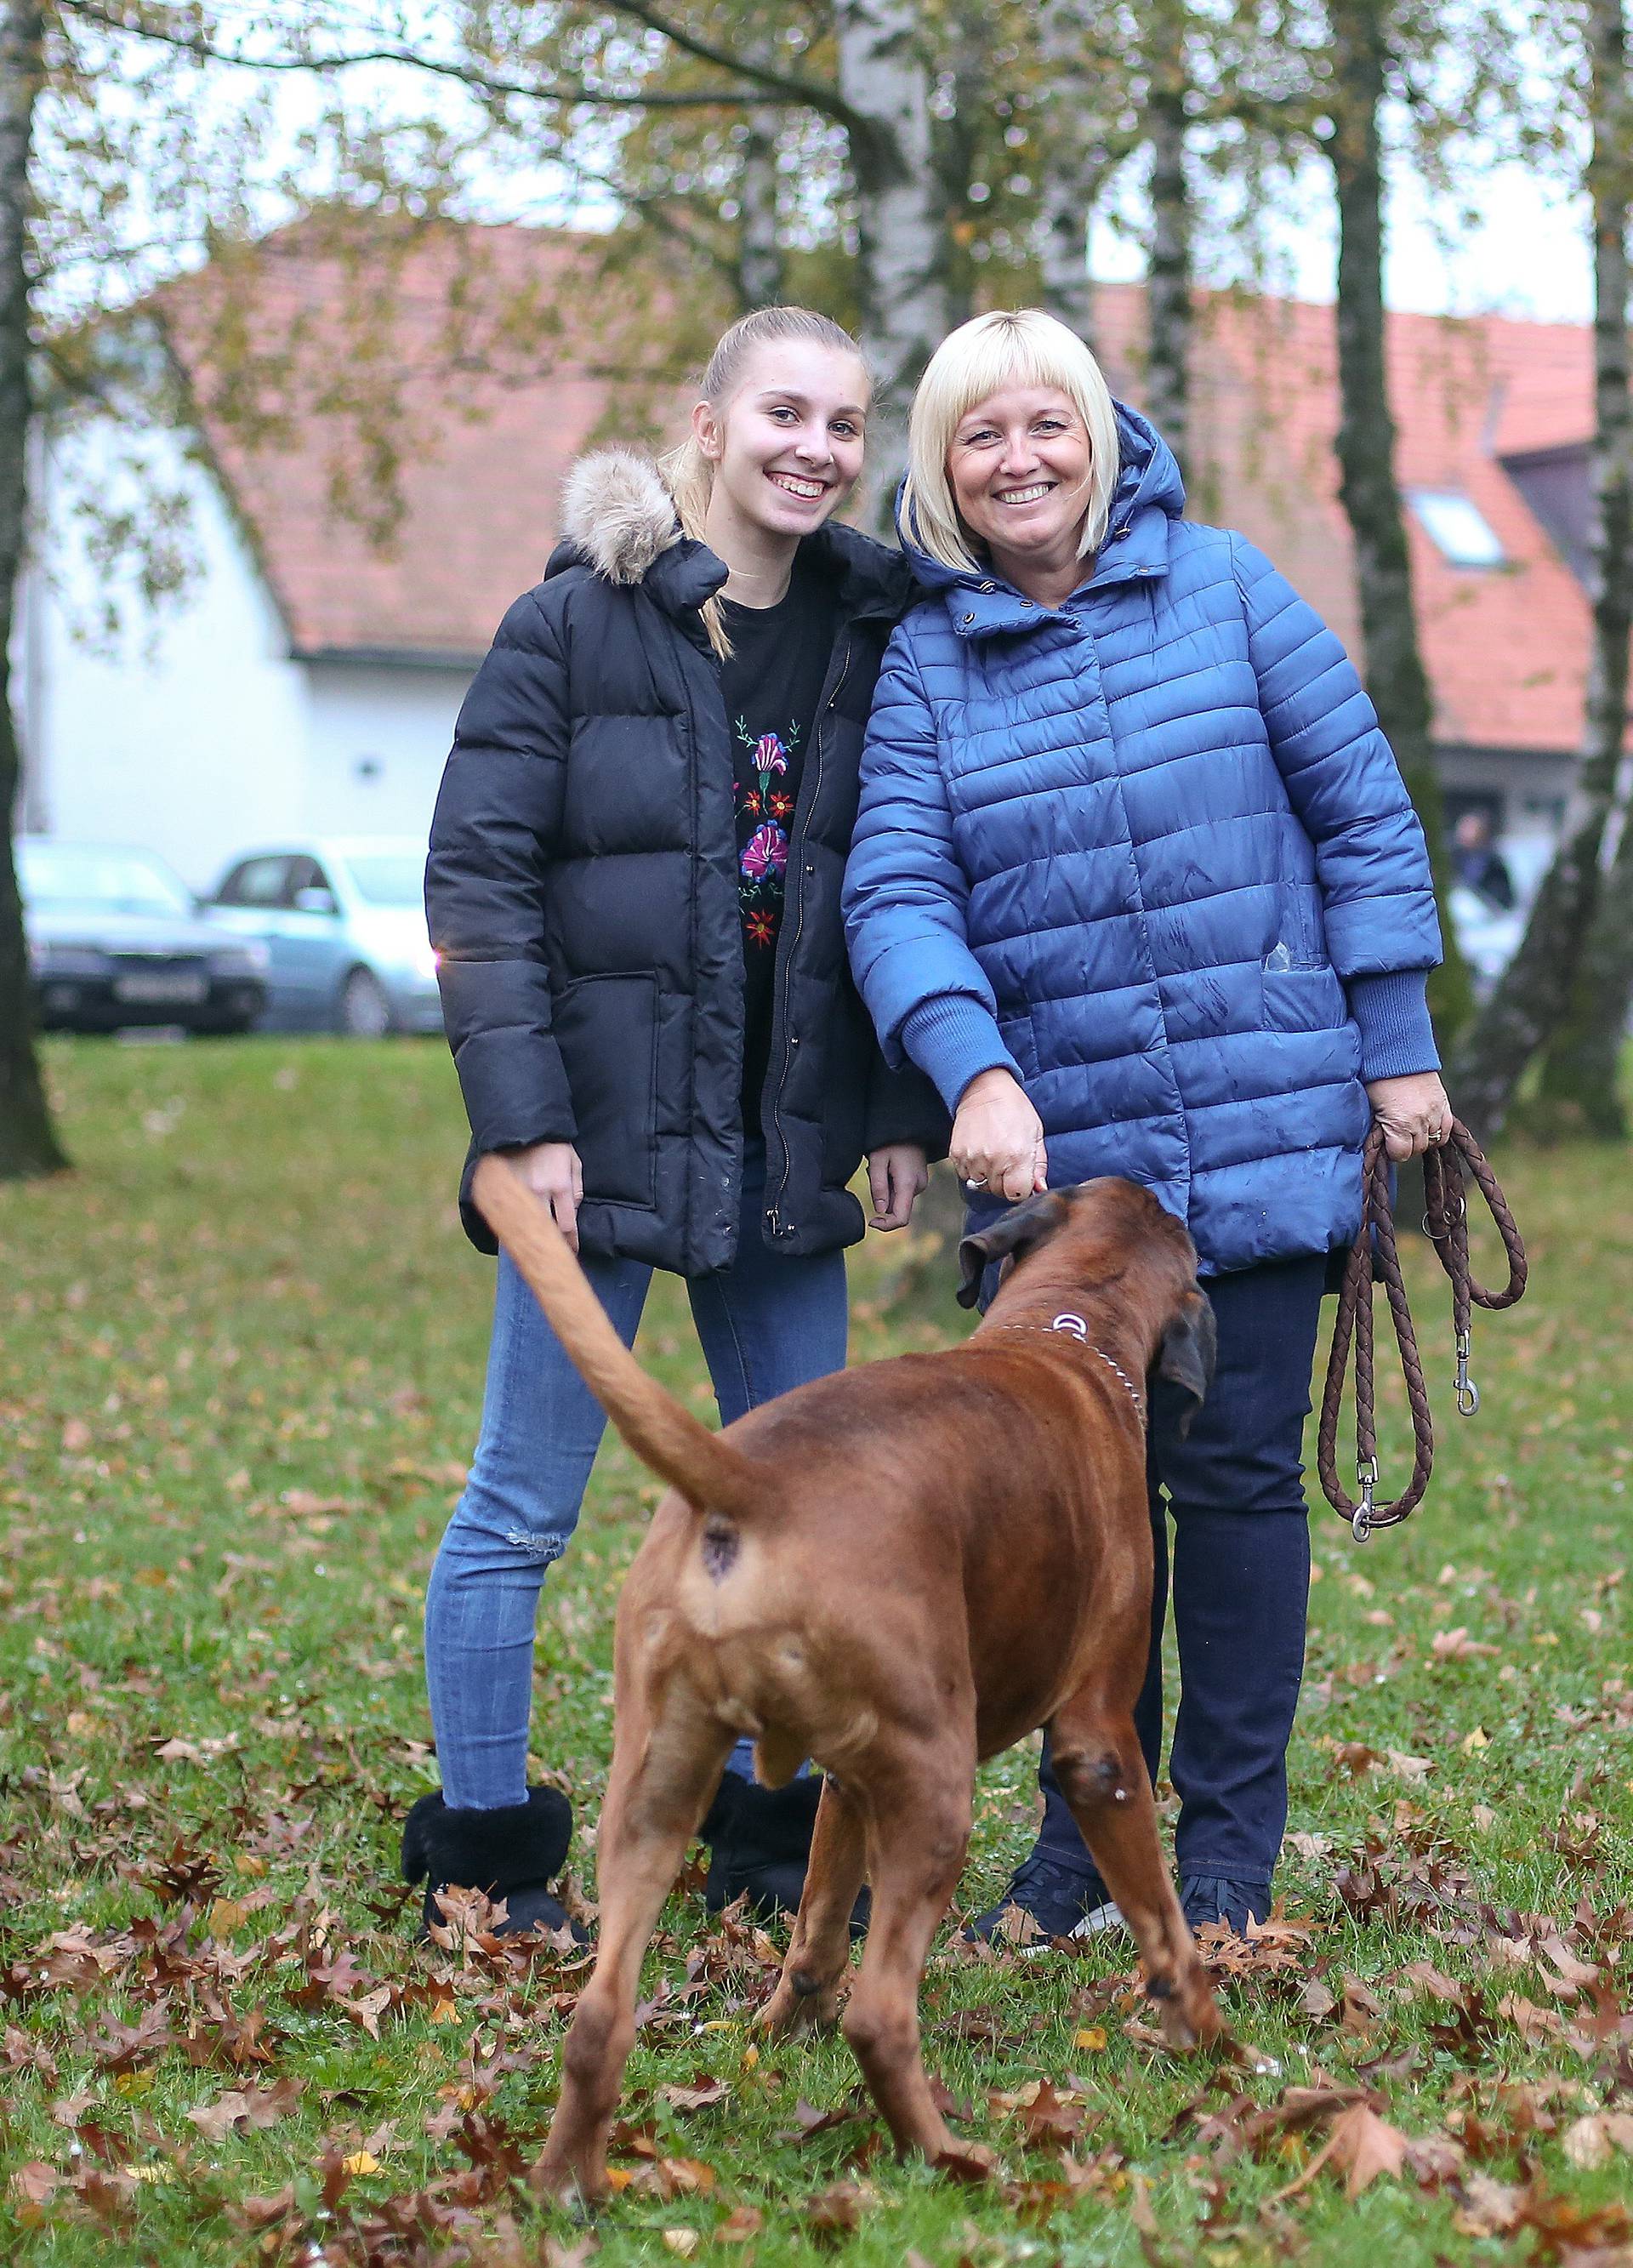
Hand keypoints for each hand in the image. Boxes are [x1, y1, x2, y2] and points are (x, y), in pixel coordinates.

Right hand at [511, 1140, 584, 1251]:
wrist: (522, 1127)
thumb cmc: (552, 1144)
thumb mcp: (573, 1161)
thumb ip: (577, 1187)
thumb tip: (575, 1210)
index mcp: (559, 1184)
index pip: (566, 1224)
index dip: (571, 1241)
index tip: (573, 1249)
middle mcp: (539, 1190)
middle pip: (546, 1229)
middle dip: (553, 1243)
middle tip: (556, 1251)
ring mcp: (518, 1190)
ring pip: (527, 1224)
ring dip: (534, 1236)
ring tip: (538, 1245)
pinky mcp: (504, 1188)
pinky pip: (509, 1213)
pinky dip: (514, 1223)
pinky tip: (518, 1230)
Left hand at [867, 1143, 928, 1230]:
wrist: (908, 1127)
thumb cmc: (890, 1142)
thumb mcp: (877, 1161)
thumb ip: (878, 1187)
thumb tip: (880, 1211)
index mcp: (908, 1184)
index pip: (901, 1218)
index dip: (886, 1225)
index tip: (871, 1221)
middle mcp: (918, 1187)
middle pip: (896, 1208)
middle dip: (882, 1198)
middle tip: (874, 1174)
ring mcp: (920, 1184)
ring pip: (897, 1199)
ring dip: (886, 1190)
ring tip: (881, 1168)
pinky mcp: (918, 1181)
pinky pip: (902, 1191)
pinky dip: (891, 1185)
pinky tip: (889, 1168)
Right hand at [950, 1068, 1046, 1204]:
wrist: (984, 1089)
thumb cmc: (1014, 1109)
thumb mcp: (1036, 1134)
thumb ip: (1038, 1165)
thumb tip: (1039, 1189)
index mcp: (1018, 1157)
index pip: (1017, 1194)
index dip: (1020, 1189)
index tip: (1020, 1179)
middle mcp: (994, 1161)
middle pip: (999, 1192)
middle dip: (1004, 1183)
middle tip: (1007, 1161)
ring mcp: (972, 1159)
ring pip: (981, 1186)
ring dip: (987, 1177)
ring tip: (992, 1154)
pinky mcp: (956, 1155)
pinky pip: (965, 1175)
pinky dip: (972, 1170)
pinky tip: (979, 1152)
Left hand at [1366, 1072, 1452, 1160]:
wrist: (1397, 1054)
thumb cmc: (1378, 1080)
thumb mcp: (1372, 1107)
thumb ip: (1380, 1128)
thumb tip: (1381, 1144)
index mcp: (1400, 1123)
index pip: (1401, 1154)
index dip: (1393, 1151)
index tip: (1388, 1143)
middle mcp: (1421, 1121)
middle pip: (1418, 1149)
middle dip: (1407, 1145)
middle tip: (1398, 1134)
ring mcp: (1435, 1113)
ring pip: (1434, 1141)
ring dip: (1422, 1138)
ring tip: (1411, 1128)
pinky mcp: (1445, 1104)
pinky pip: (1446, 1130)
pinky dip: (1438, 1132)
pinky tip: (1427, 1127)